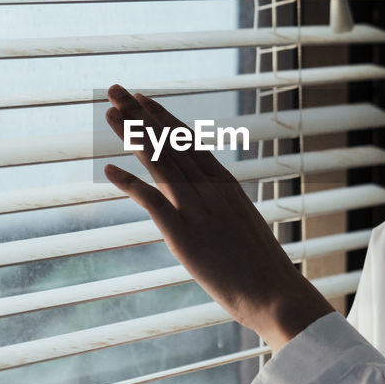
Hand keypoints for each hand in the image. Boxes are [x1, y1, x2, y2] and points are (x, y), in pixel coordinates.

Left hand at [101, 83, 334, 352]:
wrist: (276, 294)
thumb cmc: (264, 270)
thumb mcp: (246, 228)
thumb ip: (226, 212)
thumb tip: (215, 212)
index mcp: (227, 186)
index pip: (190, 142)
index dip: (163, 119)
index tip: (145, 100)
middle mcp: (211, 189)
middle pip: (169, 142)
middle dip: (140, 114)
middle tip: (116, 89)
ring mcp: (196, 208)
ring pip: (159, 160)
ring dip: (131, 134)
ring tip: (108, 112)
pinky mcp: (182, 232)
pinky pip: (150, 199)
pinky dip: (128, 183)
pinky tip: (108, 170)